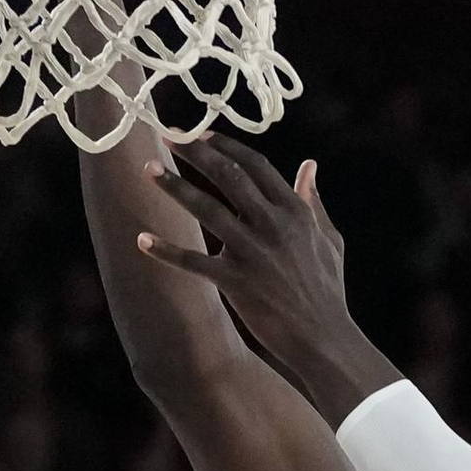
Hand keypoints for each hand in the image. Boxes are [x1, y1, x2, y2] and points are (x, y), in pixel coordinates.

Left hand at [138, 136, 360, 376]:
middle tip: (166, 137)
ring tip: (149, 171)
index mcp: (294, 211)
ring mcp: (252, 252)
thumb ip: (313, 202)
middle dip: (194, 153)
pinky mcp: (236, 282)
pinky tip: (143, 240)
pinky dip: (167, 251)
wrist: (323, 337)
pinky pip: (194, 262)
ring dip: (174, 187)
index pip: (256, 165)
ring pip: (206, 209)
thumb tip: (309, 167)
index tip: (201, 133)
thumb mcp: (328, 239)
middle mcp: (272, 224)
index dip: (225, 146)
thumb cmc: (326, 290)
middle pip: (228, 176)